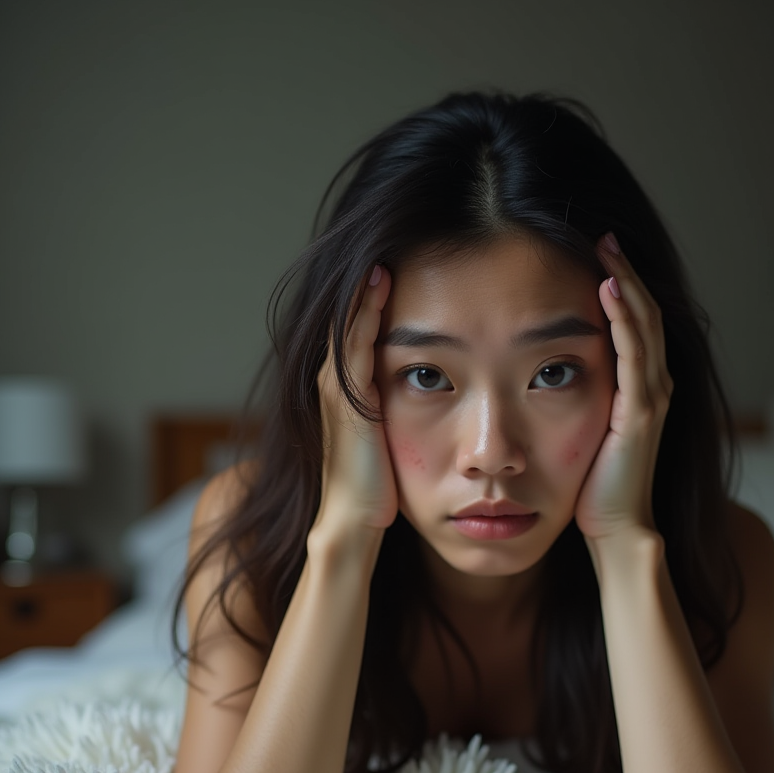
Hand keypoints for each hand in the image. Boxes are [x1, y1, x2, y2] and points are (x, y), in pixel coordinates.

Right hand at [312, 264, 398, 534]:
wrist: (355, 524)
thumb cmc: (378, 494)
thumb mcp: (392, 445)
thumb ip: (399, 418)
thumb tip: (438, 403)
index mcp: (348, 396)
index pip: (358, 338)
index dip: (372, 304)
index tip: (396, 271)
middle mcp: (336, 387)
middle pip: (348, 325)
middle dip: (365, 289)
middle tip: (385, 248)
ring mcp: (336, 391)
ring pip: (347, 327)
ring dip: (363, 291)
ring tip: (382, 255)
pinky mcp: (346, 399)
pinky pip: (353, 343)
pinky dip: (363, 310)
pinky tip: (379, 283)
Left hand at [573, 233, 672, 542]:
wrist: (614, 528)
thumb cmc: (592, 486)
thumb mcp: (583, 429)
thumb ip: (575, 395)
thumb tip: (540, 369)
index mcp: (641, 388)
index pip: (635, 322)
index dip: (620, 285)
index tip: (595, 252)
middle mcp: (654, 386)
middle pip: (645, 312)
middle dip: (624, 271)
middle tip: (602, 234)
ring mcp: (652, 397)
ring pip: (644, 324)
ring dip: (625, 282)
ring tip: (604, 246)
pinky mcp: (641, 413)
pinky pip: (634, 354)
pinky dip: (622, 318)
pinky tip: (605, 288)